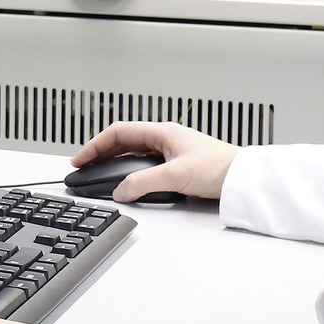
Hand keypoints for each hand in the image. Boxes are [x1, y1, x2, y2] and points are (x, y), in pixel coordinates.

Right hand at [70, 121, 238, 201]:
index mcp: (162, 132)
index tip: (80, 159)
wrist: (243, 178)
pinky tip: (127, 182)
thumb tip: (120, 191)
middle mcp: (165, 138)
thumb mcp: (175, 175)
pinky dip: (130, 171)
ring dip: (114, 162)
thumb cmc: (219, 167)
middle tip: (84, 168)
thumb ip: (143, 183)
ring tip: (99, 174)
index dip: (95, 145)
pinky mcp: (178, 165)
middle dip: (100, 153)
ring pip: (134, 153)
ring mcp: (171, 151)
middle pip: (123, 141)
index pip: (118, 132)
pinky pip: (146, 164)